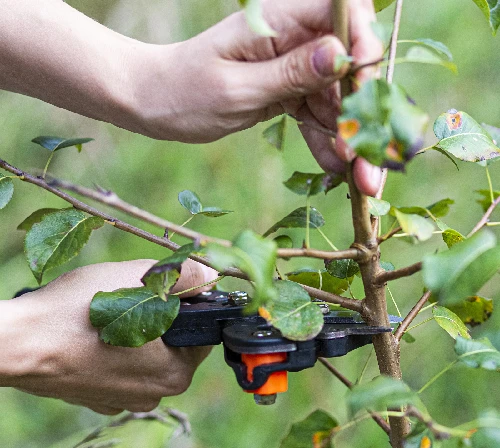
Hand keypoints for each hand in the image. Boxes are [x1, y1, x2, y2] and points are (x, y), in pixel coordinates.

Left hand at [0, 0, 380, 193]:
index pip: (343, 15)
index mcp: (279, 21)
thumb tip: (343, 56)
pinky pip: (315, 116)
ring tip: (362, 183)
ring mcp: (291, 68)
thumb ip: (289, 73)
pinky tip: (335, 172)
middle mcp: (292, 40)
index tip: (370, 89)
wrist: (154, 104)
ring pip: (336, 100)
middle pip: (348, 70)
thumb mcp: (236, 87)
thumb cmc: (183, 90)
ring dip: (351, 141)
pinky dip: (325, 143)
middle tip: (375, 167)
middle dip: (365, 117)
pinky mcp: (285, 92)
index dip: (366, 45)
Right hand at [0, 259, 217, 414]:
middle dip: (160, 317)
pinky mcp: (99, 399)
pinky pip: (121, 367)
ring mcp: (124, 400)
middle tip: (131, 297)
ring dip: (136, 331)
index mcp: (176, 372)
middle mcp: (155, 394)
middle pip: (175, 343)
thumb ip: (186, 276)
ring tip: (109, 313)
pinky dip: (114, 349)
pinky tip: (93, 335)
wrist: (19, 344)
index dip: (188, 304)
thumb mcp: (140, 278)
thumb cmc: (79, 311)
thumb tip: (211, 276)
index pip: (201, 332)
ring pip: (147, 354)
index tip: (166, 289)